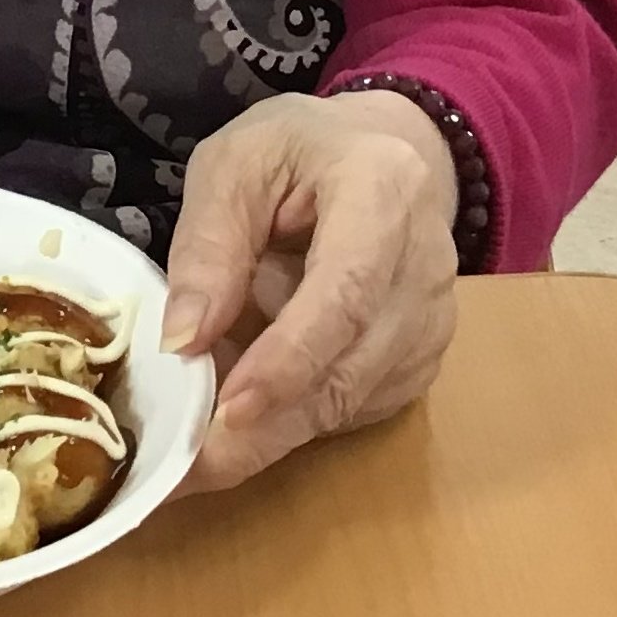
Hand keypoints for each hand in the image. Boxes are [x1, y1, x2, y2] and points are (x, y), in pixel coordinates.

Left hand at [164, 90, 461, 492]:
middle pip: (351, 366)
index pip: (345, 294)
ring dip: (269, 428)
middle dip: (264, 423)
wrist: (378, 152)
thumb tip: (182, 342)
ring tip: (192, 436)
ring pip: (349, 402)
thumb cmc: (297, 150)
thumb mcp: (233, 164)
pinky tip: (241, 411)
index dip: (288, 358)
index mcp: (383, 190)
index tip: (226, 407)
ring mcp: (434, 321)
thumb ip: (209, 243)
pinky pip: (353, 410)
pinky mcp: (422, 361)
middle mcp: (427, 264)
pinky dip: (292, 421)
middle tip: (183, 466)